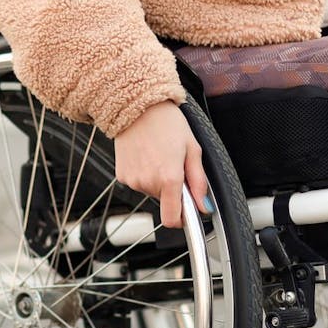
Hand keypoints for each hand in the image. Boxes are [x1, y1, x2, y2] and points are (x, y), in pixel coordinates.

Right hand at [114, 101, 209, 228]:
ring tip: (159, 156)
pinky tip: (146, 156)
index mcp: (169, 178)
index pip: (172, 219)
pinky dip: (145, 174)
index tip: (187, 212)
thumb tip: (204, 205)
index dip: (182, 220)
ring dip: (158, 180)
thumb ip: (199, 181)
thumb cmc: (167, 123)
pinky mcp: (122, 175)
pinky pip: (139, 183)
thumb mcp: (192, 149)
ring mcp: (133, 180)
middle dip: (172, 190)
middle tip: (174, 165)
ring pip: (151, 192)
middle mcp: (148, 182)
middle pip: (164, 202)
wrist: (137, 107)